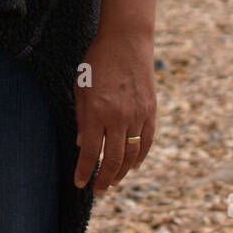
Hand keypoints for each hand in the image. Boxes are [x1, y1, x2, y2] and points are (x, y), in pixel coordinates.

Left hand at [73, 32, 156, 193]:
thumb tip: (83, 144)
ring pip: (132, 154)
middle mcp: (118, 117)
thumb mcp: (81, 86)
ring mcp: (137, 115)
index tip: (81, 184)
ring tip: (113, 181)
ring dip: (122, 172)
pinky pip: (147, 140)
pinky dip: (140, 156)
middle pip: (113, 159)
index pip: (91, 152)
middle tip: (98, 191)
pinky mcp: (151, 111)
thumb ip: (82, 117)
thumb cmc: (97, 61)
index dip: (85, 171)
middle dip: (104, 179)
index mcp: (97, 112)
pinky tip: (133, 165)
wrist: (127, 41)